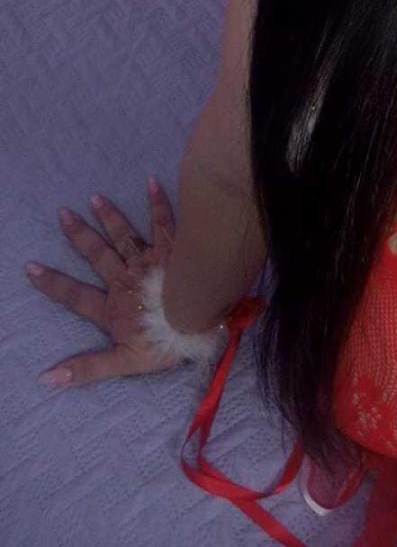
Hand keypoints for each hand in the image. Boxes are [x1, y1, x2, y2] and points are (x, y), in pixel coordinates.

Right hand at [26, 177, 184, 386]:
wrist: (202, 320)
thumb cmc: (166, 343)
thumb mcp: (123, 363)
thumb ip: (86, 369)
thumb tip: (46, 378)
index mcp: (113, 307)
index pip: (75, 295)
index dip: (53, 284)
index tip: (32, 268)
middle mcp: (126, 279)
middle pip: (98, 255)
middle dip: (79, 235)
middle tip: (63, 213)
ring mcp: (149, 260)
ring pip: (124, 235)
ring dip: (109, 216)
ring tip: (95, 197)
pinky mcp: (173, 248)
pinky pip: (164, 221)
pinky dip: (159, 201)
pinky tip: (152, 181)